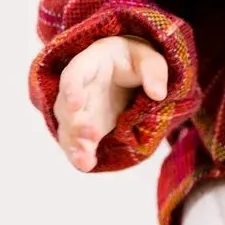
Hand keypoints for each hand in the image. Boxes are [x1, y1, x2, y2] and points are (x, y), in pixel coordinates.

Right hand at [54, 35, 167, 171]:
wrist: (127, 72)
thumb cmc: (135, 61)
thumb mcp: (149, 59)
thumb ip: (154, 72)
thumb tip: (158, 94)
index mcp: (90, 64)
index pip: (74, 73)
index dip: (72, 89)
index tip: (75, 104)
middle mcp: (78, 89)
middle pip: (67, 106)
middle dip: (76, 122)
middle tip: (92, 136)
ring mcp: (79, 110)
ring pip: (68, 128)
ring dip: (74, 144)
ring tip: (84, 160)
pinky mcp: (85, 128)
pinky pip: (76, 142)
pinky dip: (80, 154)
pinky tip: (87, 165)